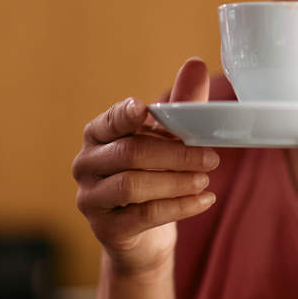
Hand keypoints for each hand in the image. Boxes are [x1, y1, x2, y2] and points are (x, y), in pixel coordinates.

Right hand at [72, 57, 220, 275]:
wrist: (143, 234)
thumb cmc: (154, 173)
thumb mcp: (169, 138)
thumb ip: (181, 104)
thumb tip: (196, 63)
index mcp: (98, 134)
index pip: (110, 121)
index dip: (126, 115)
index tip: (145, 110)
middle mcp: (86, 164)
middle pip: (130, 153)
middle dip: (175, 154)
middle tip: (211, 157)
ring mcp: (91, 199)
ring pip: (133, 185)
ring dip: (176, 181)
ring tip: (206, 179)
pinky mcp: (106, 229)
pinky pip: (144, 215)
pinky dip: (179, 206)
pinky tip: (204, 199)